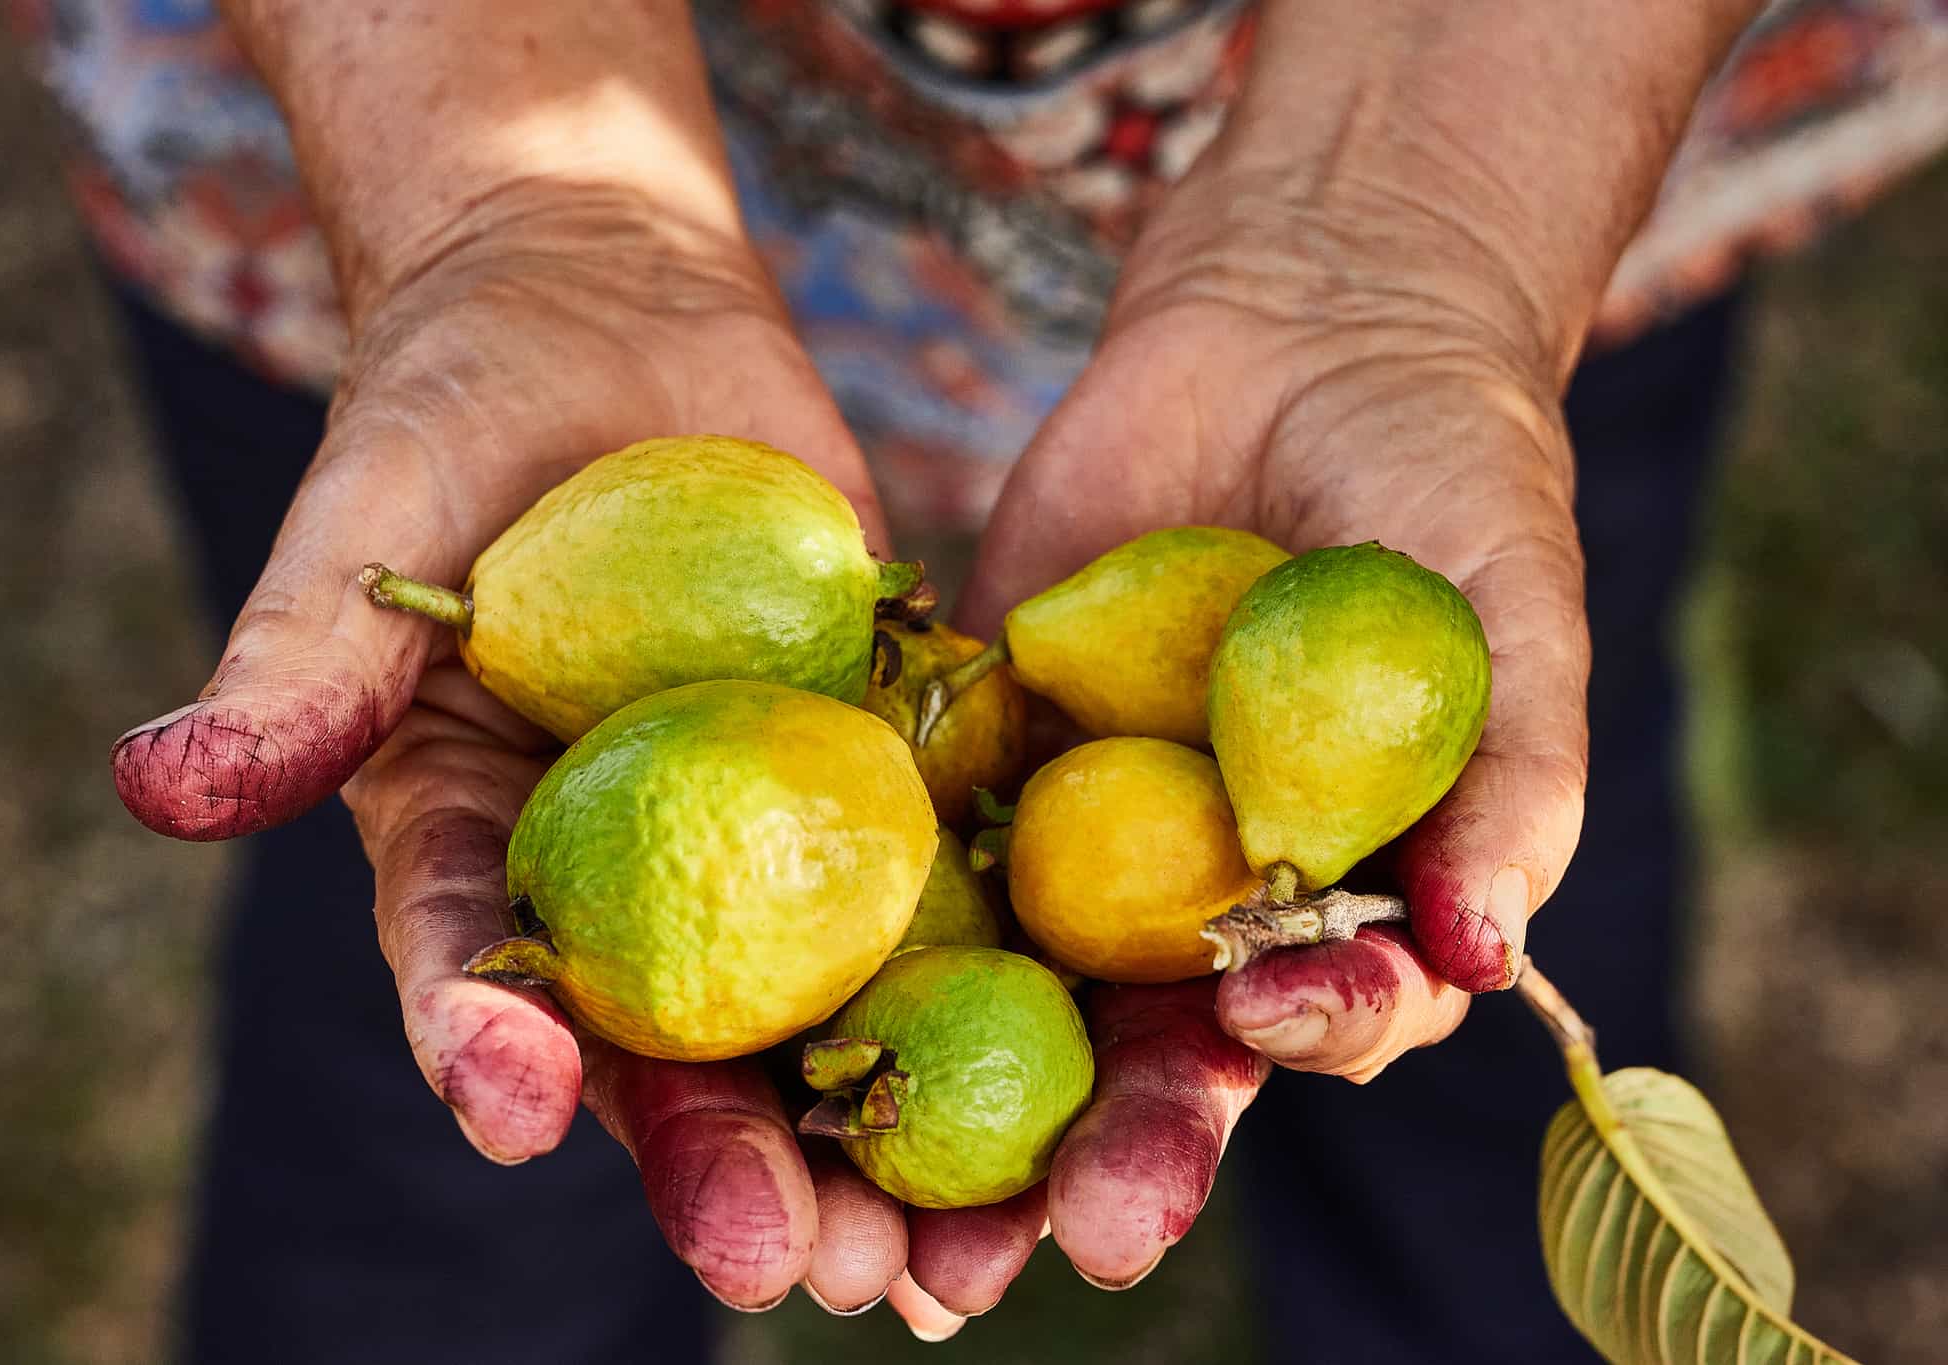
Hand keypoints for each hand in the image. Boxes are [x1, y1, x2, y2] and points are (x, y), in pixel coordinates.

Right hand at [109, 188, 913, 1309]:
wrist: (613, 312)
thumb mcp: (368, 523)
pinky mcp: (875, 767)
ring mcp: (758, 829)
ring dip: (890, 1135)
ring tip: (959, 1261)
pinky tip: (1091, 1072)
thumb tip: (157, 786)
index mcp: (476, 839)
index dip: (486, 1045)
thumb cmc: (456, 403)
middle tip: (818, 1279)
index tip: (517, 1110)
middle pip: (669, 1049)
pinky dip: (1006, 979)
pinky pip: (943, 878)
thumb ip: (300, 661)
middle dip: (733, 1168)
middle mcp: (622, 868)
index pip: (469, 964)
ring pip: (820, 1009)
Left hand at [924, 152, 1588, 1304]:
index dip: (1268, 1073)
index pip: (1305, 1027)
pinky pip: (914, 845)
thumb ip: (1510, 781)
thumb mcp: (1508, 615)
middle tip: (1026, 1258)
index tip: (1224, 1081)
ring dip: (947, 1112)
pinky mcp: (976, 750)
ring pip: (1012, 992)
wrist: (1301, 326)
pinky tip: (790, 1014)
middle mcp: (1199, 895)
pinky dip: (858, 931)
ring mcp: (1080, 828)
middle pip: (1141, 1053)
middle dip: (1090, 1155)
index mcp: (1336, 902)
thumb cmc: (1442, 477)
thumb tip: (1489, 954)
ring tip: (876, 1223)